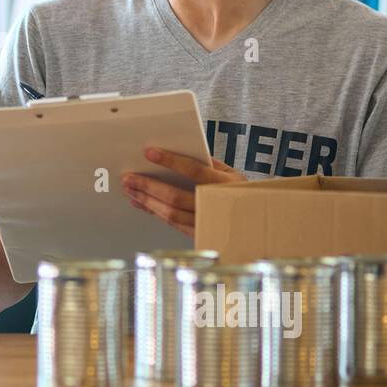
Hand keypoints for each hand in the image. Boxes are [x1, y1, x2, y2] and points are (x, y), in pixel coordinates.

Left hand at [121, 147, 245, 237]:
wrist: (257, 223)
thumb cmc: (242, 193)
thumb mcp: (233, 173)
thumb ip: (209, 163)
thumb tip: (180, 151)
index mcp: (226, 185)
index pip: (194, 170)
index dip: (170, 161)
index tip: (150, 153)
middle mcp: (215, 206)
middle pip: (175, 197)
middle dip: (148, 186)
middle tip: (129, 177)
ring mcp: (206, 223)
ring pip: (170, 214)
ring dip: (146, 200)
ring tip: (130, 189)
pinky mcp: (198, 235)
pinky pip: (171, 224)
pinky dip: (153, 212)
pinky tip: (141, 203)